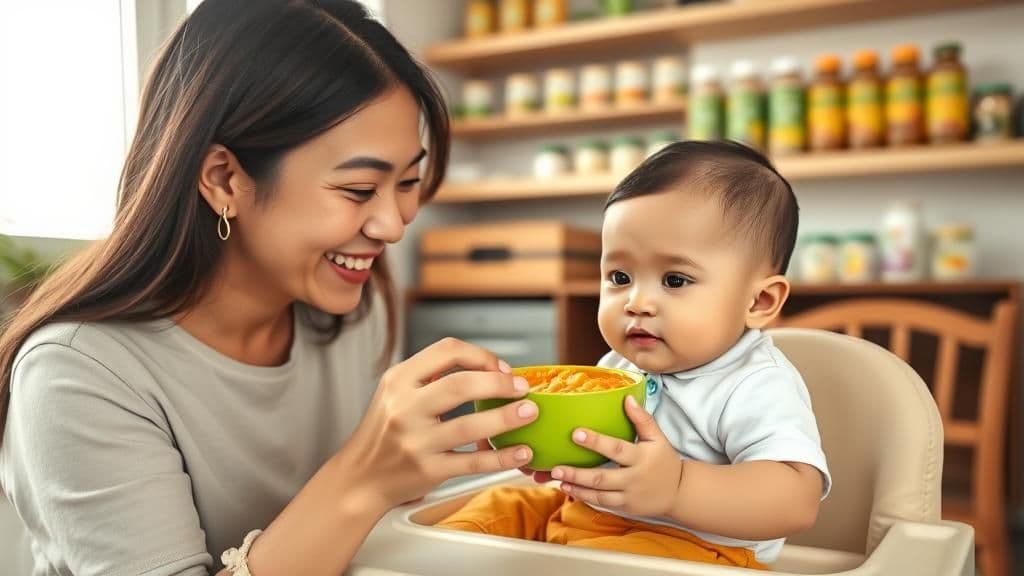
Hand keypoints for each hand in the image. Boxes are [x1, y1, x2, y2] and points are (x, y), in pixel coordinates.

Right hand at [339, 338, 538, 512]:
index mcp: (399, 379)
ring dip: (507, 418)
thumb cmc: (384, 432)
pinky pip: (472, 462)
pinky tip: (520, 451)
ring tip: (529, 412)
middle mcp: (405, 407)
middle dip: (499, 384)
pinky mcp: (428, 470)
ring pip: (470, 425)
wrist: (360, 477)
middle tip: (522, 388)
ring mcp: (416, 440)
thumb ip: (430, 374)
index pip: (447, 351)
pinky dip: (501, 457)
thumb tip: (484, 365)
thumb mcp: (395, 391)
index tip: (502, 368)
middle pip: (461, 384)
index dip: (482, 356)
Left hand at [550, 395, 682, 516]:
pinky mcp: (624, 507)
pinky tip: (568, 489)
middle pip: (602, 477)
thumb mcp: (657, 438)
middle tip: (556, 467)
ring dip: (576, 487)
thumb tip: (627, 398)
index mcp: (641, 457)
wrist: (678, 493)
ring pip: (598, 494)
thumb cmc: (664, 461)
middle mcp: (634, 478)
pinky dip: (584, 497)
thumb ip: (642, 419)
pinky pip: (601, 503)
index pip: (616, 449)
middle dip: (577, 473)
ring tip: (557, 479)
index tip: (575, 434)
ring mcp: (628, 495)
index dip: (595, 442)